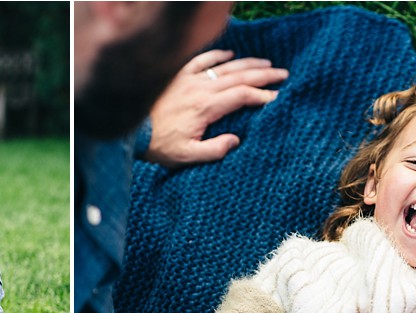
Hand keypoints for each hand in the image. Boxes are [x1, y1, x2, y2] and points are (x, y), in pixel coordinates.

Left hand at [145, 49, 288, 168]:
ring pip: (225, 67)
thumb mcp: (187, 156)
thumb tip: (236, 140)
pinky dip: (217, 55)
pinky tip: (229, 54)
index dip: (262, 96)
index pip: (242, 96)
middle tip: (283, 75)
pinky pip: (201, 60)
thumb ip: (214, 150)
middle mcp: (201, 89)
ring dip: (247, 64)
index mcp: (206, 107)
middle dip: (263, 76)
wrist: (131, 130)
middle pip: (239, 77)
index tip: (277, 98)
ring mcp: (189, 79)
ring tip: (266, 65)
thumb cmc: (159, 145)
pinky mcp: (178, 75)